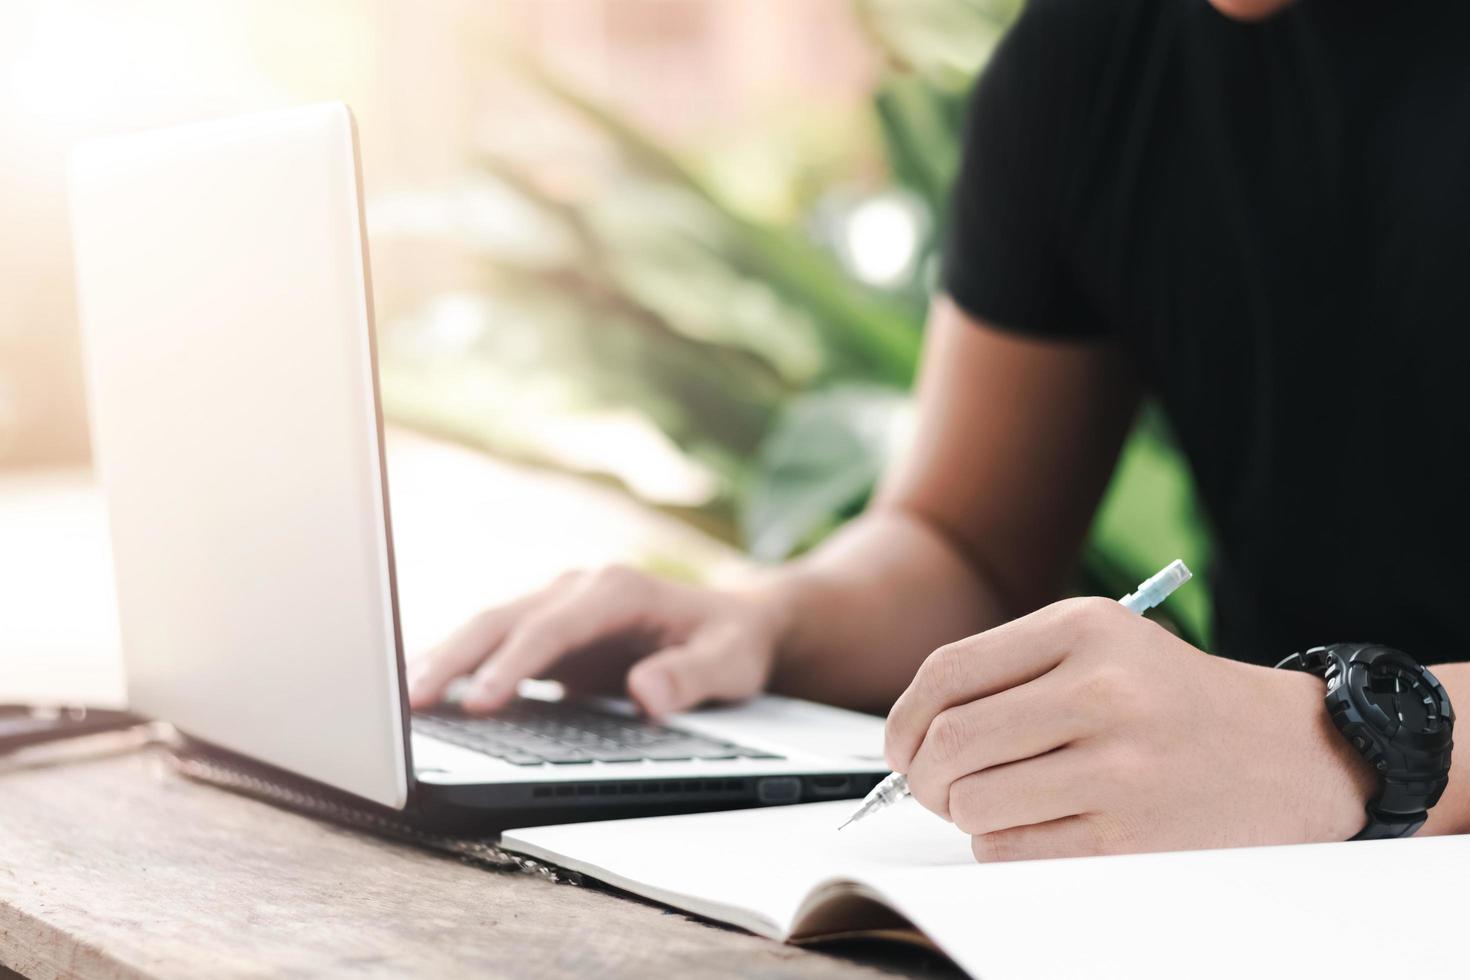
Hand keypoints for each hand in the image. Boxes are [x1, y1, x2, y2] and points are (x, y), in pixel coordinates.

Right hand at [407, 565, 787, 717]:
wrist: (734, 624)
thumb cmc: (732, 644)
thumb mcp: (731, 664)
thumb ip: (692, 677)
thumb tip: (647, 693)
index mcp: (617, 590)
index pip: (551, 628)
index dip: (513, 664)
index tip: (481, 701)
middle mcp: (579, 588)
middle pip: (503, 619)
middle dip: (454, 658)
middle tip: (411, 701)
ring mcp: (559, 605)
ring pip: (488, 626)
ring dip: (444, 658)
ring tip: (401, 699)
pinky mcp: (548, 629)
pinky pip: (495, 644)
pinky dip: (459, 663)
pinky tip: (425, 690)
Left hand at [884, 597, 1378, 861]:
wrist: (1290, 754)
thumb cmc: (1174, 699)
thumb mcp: (1101, 644)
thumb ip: (1008, 671)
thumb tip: (912, 731)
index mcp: (1082, 629)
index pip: (946, 674)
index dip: (904, 719)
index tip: (901, 746)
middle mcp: (1100, 690)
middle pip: (950, 743)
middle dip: (922, 776)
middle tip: (932, 787)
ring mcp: (1117, 767)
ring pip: (972, 802)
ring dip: (962, 813)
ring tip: (992, 803)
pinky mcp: (1129, 836)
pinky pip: (1011, 848)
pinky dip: (999, 845)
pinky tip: (1031, 826)